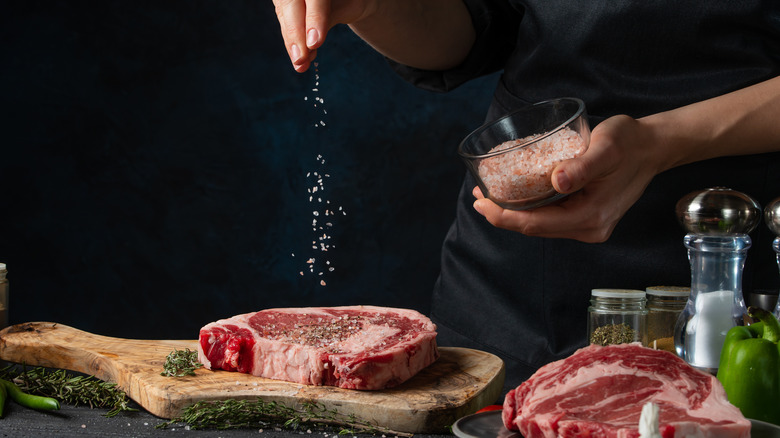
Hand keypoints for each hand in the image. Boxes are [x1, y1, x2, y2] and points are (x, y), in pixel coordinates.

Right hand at [273, 0, 377, 71]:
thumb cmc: (347, 0)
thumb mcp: (346, 6)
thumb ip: (328, 17)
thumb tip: (312, 42)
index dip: (314, 19)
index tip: (315, 42)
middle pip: (292, 5)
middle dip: (296, 34)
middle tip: (301, 58)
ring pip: (285, 16)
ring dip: (292, 42)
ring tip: (300, 63)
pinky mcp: (283, 4)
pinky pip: (285, 23)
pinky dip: (292, 42)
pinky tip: (299, 58)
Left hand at [472, 115, 661, 242]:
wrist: (652, 147)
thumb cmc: (629, 143)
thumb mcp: (607, 148)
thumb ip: (582, 166)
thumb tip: (558, 181)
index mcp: (591, 217)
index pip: (536, 224)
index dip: (504, 216)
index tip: (481, 202)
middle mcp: (589, 228)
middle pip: (534, 229)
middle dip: (503, 215)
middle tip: (478, 195)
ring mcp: (588, 225)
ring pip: (540, 225)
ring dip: (514, 212)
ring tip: (490, 194)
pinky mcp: (586, 217)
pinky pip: (550, 217)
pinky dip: (530, 207)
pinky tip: (515, 194)